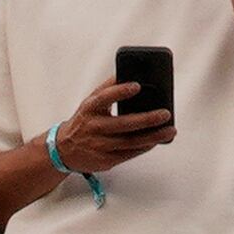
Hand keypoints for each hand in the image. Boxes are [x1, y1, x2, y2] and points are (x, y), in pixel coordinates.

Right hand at [47, 79, 178, 183]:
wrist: (64, 149)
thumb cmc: (85, 120)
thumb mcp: (90, 101)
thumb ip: (108, 87)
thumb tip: (128, 72)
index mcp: (90, 108)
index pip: (104, 97)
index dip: (120, 91)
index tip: (137, 85)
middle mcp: (94, 127)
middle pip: (123, 123)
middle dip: (147, 119)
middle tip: (165, 113)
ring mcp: (99, 146)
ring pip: (130, 142)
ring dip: (152, 137)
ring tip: (169, 130)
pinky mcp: (106, 160)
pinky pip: (129, 154)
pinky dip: (144, 147)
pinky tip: (156, 141)